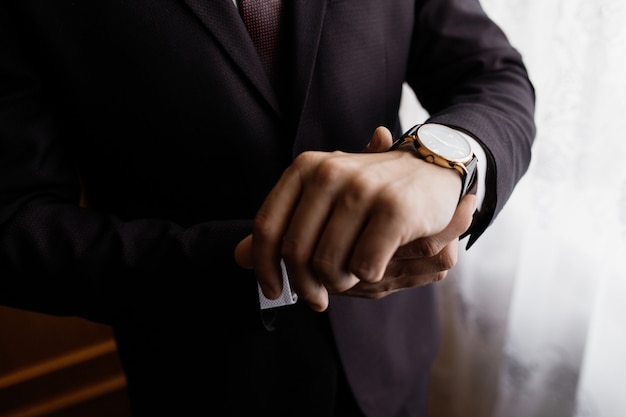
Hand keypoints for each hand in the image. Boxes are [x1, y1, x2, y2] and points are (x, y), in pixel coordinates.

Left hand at [235, 126, 466, 310]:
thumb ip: (284, 228)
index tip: (272, 290)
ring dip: (341, 283)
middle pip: (296, 252)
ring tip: (354, 275)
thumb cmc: (372, 193)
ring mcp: (362, 189)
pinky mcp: (394, 209)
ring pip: (329, 265)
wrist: (435, 170)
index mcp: (306, 168)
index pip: (267, 226)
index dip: (264, 266)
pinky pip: (364, 267)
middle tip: (317, 299)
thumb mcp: (323, 202)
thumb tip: (239, 258)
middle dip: (305, 287)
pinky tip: (380, 263)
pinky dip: (370, 276)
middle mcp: (329, 172)